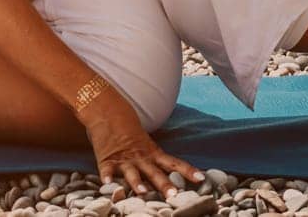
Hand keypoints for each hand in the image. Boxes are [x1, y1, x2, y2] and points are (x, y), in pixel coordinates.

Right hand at [80, 87, 203, 198]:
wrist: (108, 112)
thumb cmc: (129, 131)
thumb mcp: (146, 144)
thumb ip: (157, 160)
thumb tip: (174, 178)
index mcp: (153, 154)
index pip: (174, 163)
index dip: (188, 171)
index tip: (202, 178)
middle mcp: (141, 158)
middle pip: (155, 173)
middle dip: (164, 184)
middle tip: (174, 195)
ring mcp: (124, 160)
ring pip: (132, 173)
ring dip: (137, 183)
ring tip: (142, 192)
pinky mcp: (106, 160)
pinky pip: (107, 170)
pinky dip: (107, 177)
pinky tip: (107, 183)